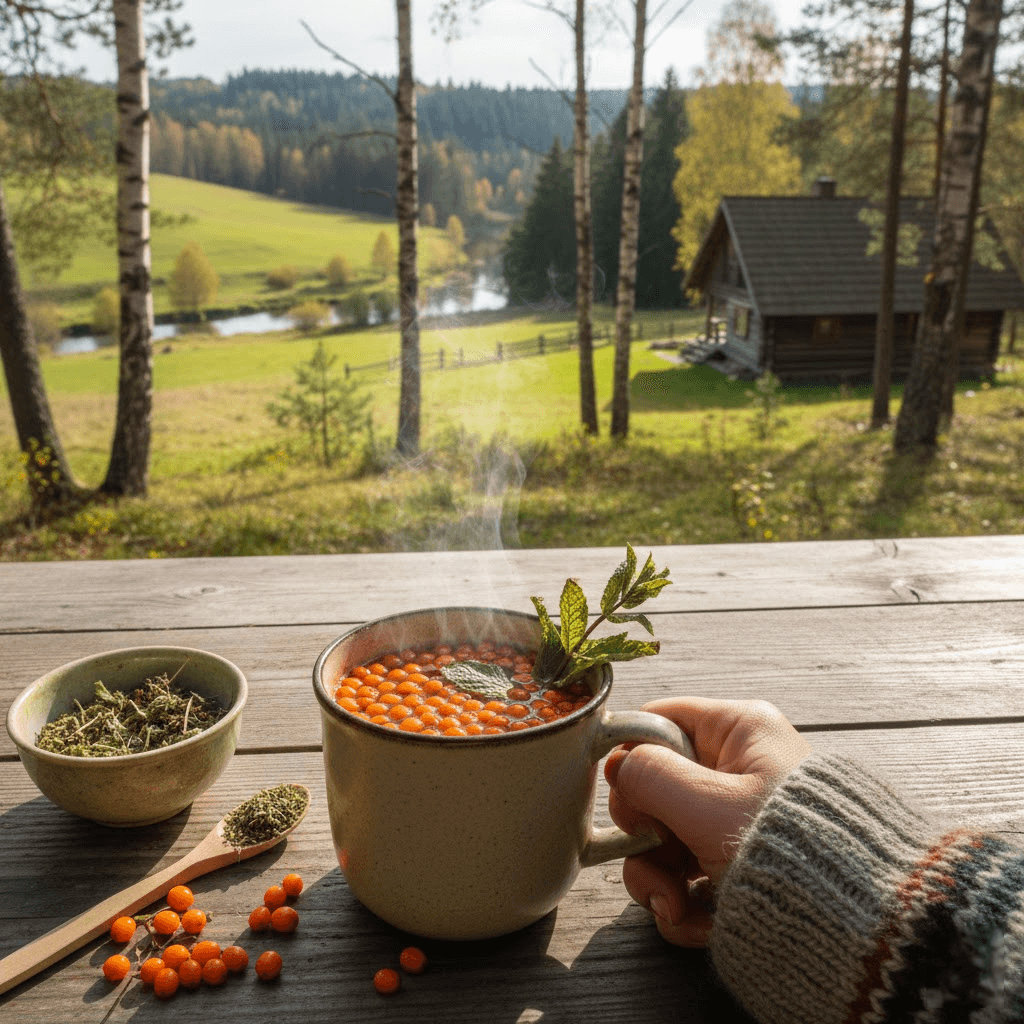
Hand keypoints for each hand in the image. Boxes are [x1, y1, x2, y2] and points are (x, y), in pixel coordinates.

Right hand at [605, 696, 811, 946]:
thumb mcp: (709, 805)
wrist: (855, 927)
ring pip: (664, 840)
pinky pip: (687, 875)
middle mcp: (736, 767)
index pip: (658, 721)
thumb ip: (649, 776)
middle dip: (646, 840)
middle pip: (654, 789)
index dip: (630, 759)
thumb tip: (618, 766)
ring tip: (677, 909)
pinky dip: (685, 904)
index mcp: (738, 729)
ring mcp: (733, 817)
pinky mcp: (736, 862)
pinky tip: (699, 924)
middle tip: (657, 863)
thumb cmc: (791, 851)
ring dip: (659, 881)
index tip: (629, 803)